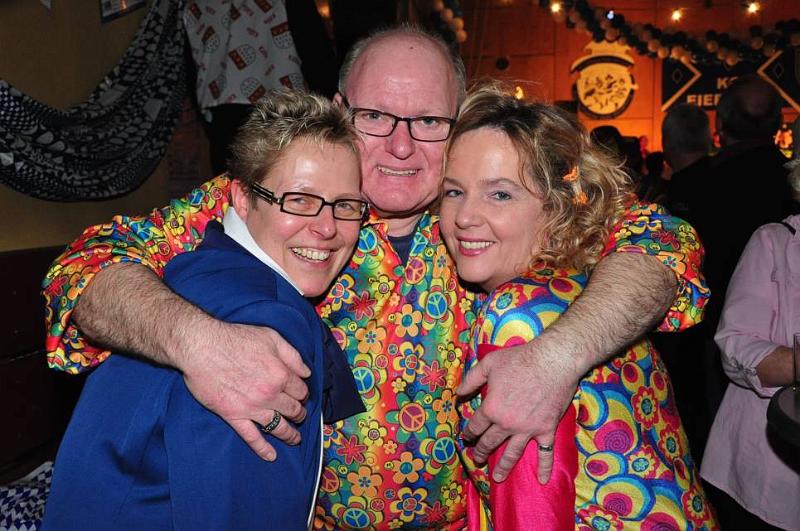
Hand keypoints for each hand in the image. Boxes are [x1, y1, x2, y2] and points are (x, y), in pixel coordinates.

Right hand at [180, 319, 310, 460]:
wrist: (201, 347)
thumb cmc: (235, 338)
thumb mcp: (271, 337)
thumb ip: (292, 355)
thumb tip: (306, 372)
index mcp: (281, 374)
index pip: (301, 390)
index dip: (303, 393)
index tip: (301, 395)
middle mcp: (270, 394)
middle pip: (294, 410)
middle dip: (300, 414)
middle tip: (300, 415)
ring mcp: (252, 408)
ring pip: (278, 427)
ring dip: (290, 435)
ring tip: (295, 439)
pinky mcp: (234, 416)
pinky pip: (252, 437)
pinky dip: (263, 449)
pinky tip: (271, 456)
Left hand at [457, 338, 578, 483]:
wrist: (553, 361)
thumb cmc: (519, 360)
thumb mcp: (488, 364)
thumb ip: (471, 380)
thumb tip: (458, 394)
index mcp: (491, 408)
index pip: (476, 426)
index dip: (469, 433)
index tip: (466, 438)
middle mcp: (507, 424)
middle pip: (490, 442)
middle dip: (481, 451)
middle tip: (477, 459)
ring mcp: (527, 430)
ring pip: (512, 453)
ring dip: (504, 467)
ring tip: (497, 477)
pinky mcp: (546, 430)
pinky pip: (545, 452)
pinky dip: (544, 467)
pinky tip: (542, 480)